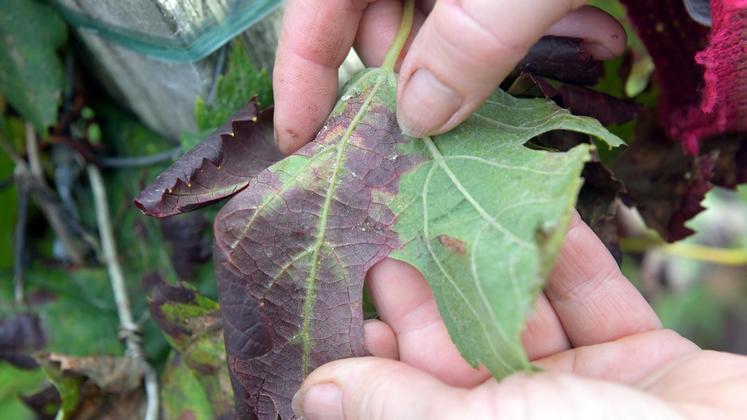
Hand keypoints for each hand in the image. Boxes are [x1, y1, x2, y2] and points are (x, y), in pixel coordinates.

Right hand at [273, 0, 626, 153]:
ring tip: (574, 45)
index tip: (300, 143)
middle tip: (467, 104)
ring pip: (444, 17)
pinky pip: (487, 1)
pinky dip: (529, 23)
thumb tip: (417, 120)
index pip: (315, 9)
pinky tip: (586, 25)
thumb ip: (470, 43)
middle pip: (383, 20)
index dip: (302, 78)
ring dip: (497, 51)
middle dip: (425, 71)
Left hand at [292, 214, 746, 418]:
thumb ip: (399, 409)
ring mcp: (590, 392)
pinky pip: (597, 299)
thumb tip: (315, 396)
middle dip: (435, 283)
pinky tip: (541, 203)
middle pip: (468, 343)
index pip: (415, 390)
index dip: (384, 340)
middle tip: (399, 220)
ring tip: (459, 194)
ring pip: (530, 311)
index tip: (360, 278)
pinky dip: (571, 252)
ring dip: (499, 255)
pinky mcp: (645, 360)